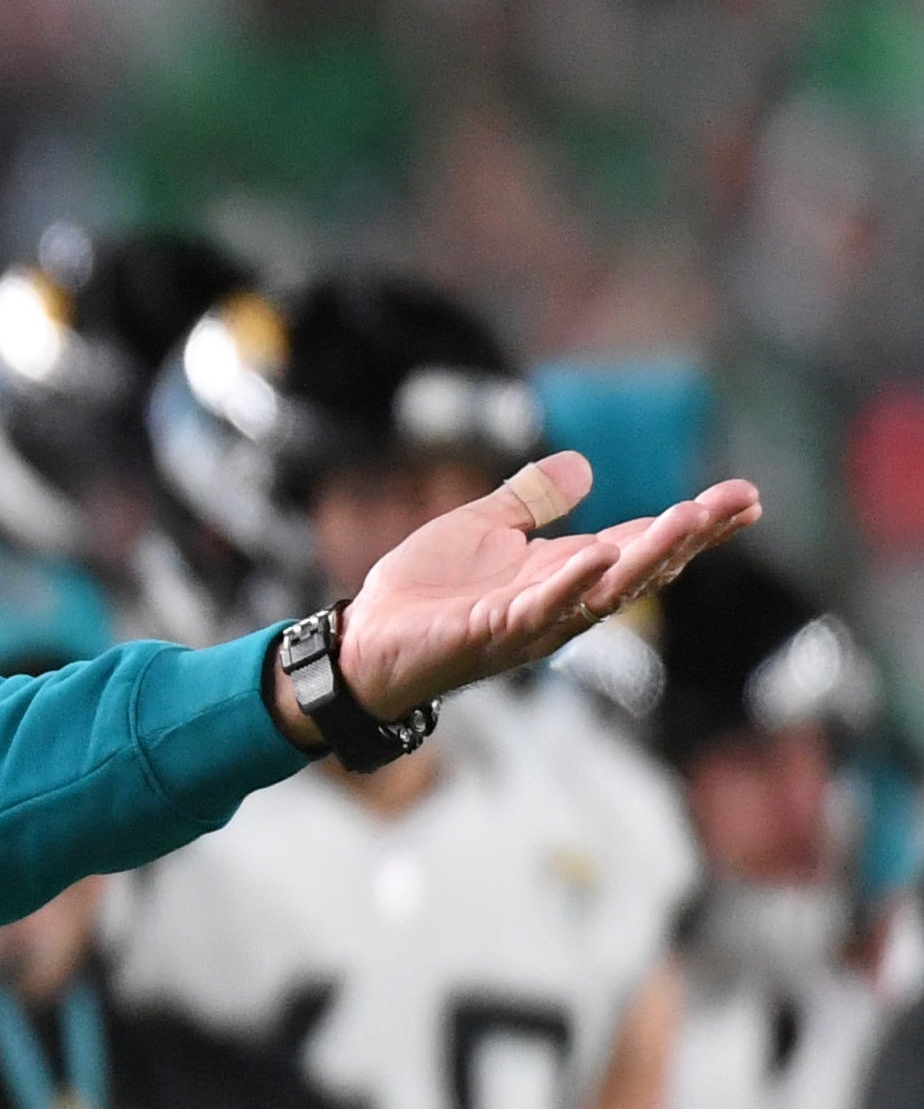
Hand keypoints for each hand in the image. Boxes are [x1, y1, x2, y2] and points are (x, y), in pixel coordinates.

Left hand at [328, 453, 759, 724]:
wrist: (364, 642)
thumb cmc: (425, 592)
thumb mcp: (481, 528)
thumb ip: (530, 499)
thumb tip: (583, 465)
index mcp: (563, 572)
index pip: (641, 544)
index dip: (693, 524)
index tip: (744, 498)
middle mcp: (560, 601)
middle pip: (640, 569)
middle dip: (689, 538)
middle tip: (736, 505)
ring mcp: (531, 623)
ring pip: (603, 592)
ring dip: (647, 558)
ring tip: (688, 521)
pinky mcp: (491, 636)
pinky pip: (539, 611)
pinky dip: (569, 585)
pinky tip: (596, 556)